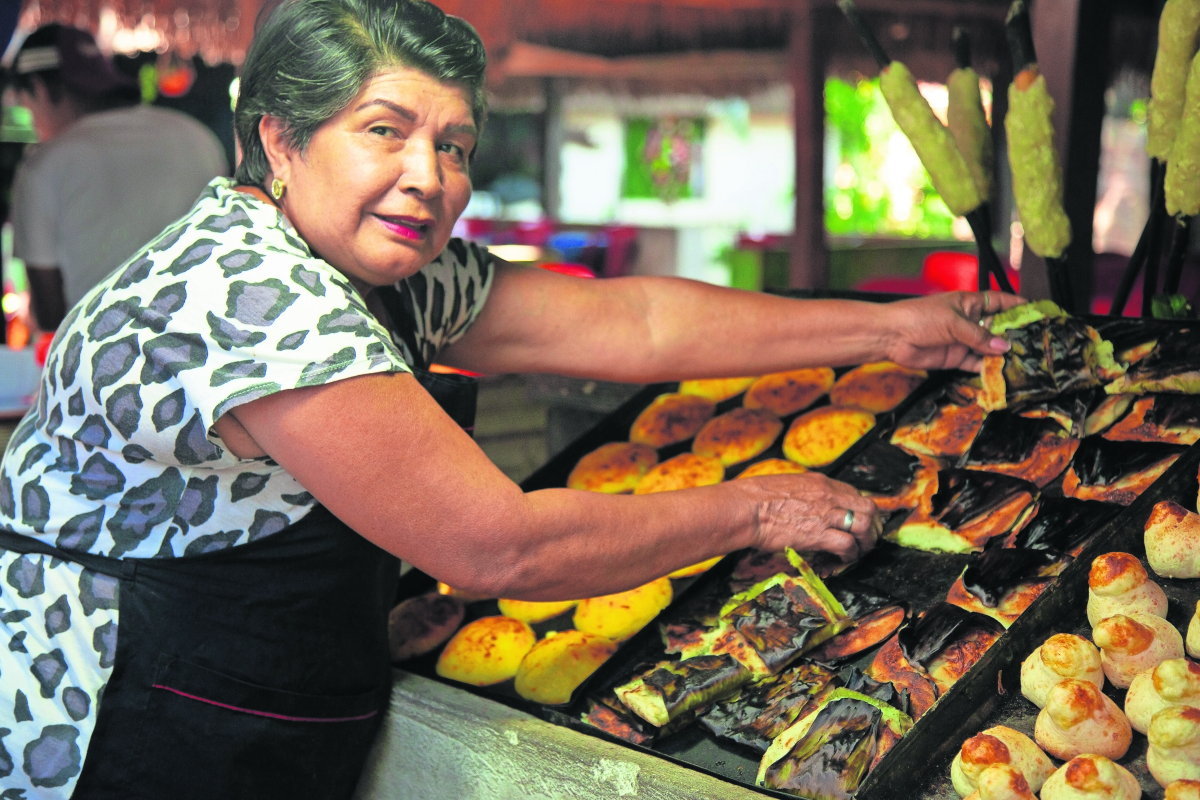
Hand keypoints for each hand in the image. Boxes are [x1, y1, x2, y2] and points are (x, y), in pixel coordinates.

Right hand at [738, 472, 880, 563]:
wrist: (746, 508)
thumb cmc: (755, 497)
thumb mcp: (786, 484)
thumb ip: (804, 492)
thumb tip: (806, 502)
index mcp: (820, 482)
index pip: (855, 494)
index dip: (860, 510)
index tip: (856, 523)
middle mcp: (829, 496)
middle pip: (869, 508)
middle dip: (873, 525)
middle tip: (866, 539)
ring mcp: (826, 515)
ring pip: (865, 526)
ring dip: (865, 543)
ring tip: (858, 552)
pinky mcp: (819, 535)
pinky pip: (848, 545)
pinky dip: (850, 555)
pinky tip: (842, 559)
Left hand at [881, 291, 1025, 371]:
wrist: (891, 336)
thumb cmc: (918, 317)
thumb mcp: (953, 322)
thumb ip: (979, 336)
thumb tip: (1003, 346)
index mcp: (970, 303)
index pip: (1000, 301)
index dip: (1019, 306)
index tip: (1038, 312)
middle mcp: (969, 321)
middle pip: (998, 327)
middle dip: (1015, 335)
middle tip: (1036, 343)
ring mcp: (963, 340)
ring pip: (989, 348)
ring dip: (1003, 355)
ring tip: (1024, 361)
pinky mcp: (955, 357)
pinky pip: (976, 363)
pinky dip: (988, 368)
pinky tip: (1002, 372)